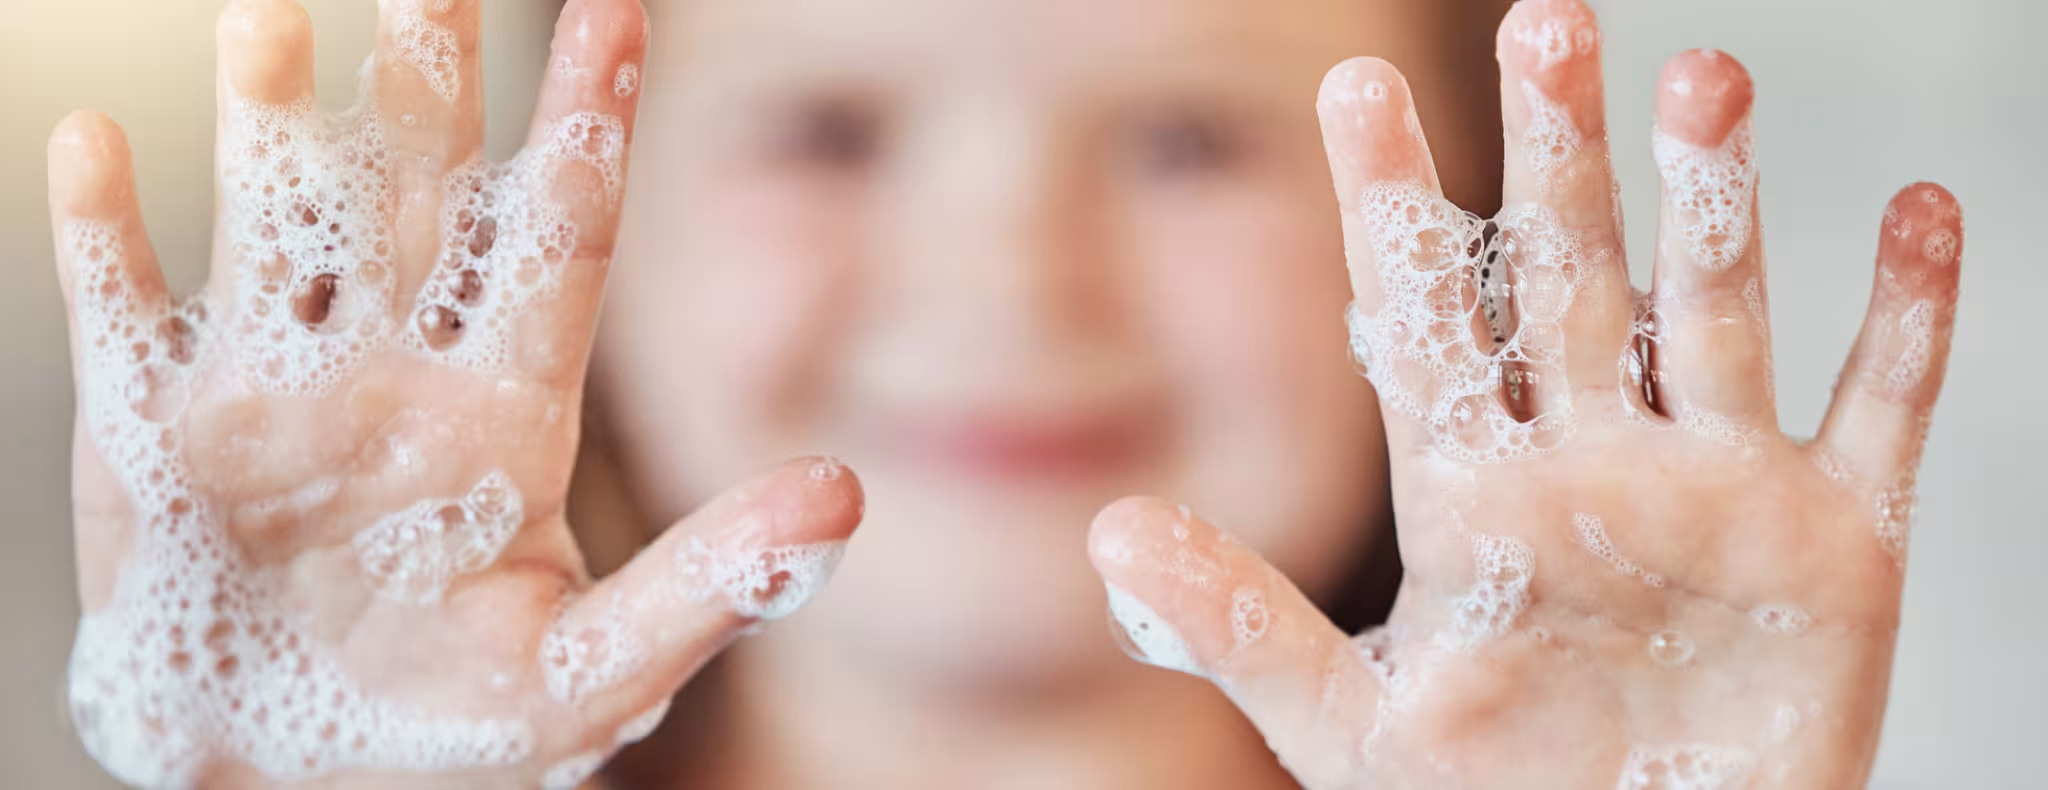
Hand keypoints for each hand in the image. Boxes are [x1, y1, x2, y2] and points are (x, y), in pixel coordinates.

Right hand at [50, 1, 860, 786]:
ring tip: (270, 16)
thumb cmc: (456, 733)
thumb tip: (844, 496)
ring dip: (269, 124)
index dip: (588, 118)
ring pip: (279, 227)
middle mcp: (397, 373)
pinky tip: (97, 148)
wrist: (296, 788)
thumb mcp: (599, 672)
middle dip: (430, 81)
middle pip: (419, 195)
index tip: (619, 8)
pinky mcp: (156, 444)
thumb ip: (713, 582)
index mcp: (508, 411)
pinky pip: (125, 318)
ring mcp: (274, 395)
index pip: (559, 230)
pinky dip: (104, 240)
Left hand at [1088, 0, 1959, 786]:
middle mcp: (1592, 460)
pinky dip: (1910, 319)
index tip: (1353, 85)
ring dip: (1716, 200)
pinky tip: (1922, 212)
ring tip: (1704, 80)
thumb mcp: (1351, 731)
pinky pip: (1882, 407)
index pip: (1424, 316)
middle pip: (1569, 279)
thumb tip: (1112, 530)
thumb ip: (1242, 627)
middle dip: (1556, 159)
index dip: (1390, 202)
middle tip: (1547, 26)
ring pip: (1714, 311)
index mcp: (1472, 493)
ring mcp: (1715, 487)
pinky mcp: (1835, 540)